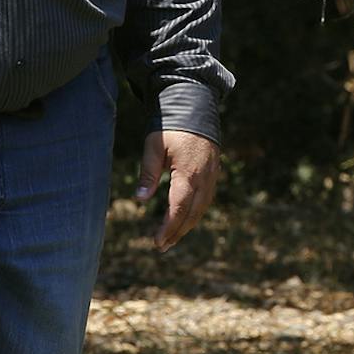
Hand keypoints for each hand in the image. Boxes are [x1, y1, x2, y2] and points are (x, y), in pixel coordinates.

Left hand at [137, 130, 219, 250]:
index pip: (179, 208)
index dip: (169, 228)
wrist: (195, 106)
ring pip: (202, 208)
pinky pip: (206, 198)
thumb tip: (140, 199)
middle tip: (162, 246)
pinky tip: (185, 218)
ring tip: (172, 238)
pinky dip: (196, 212)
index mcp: (188, 172)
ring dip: (187, 225)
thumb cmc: (170, 126)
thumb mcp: (153, 146)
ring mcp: (212, 175)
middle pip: (193, 213)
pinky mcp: (213, 172)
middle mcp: (204, 177)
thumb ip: (148, 173)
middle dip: (178, 232)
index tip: (157, 242)